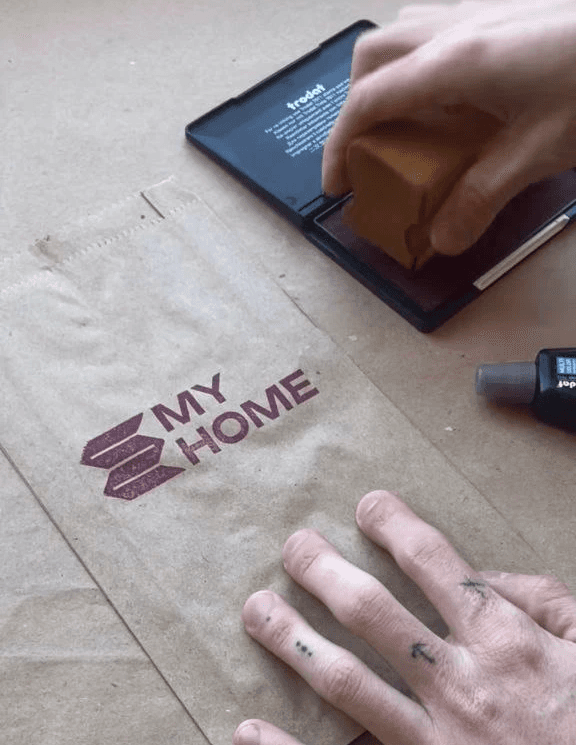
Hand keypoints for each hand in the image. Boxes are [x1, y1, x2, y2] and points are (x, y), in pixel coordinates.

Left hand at [234, 490, 575, 744]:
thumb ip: (542, 601)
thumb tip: (483, 573)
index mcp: (503, 641)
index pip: (434, 563)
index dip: (395, 526)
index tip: (366, 504)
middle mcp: (458, 682)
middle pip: (372, 612)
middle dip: (324, 571)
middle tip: (293, 546)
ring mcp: (434, 740)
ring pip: (345, 681)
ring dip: (294, 640)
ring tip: (256, 609)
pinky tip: (249, 727)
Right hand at [322, 0, 575, 254]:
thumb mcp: (539, 152)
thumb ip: (483, 197)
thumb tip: (443, 238)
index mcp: (454, 63)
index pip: (368, 102)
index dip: (339, 146)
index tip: (337, 185)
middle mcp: (455, 27)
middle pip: (372, 56)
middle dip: (355, 106)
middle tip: (369, 151)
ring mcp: (478, 10)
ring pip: (402, 33)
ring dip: (386, 79)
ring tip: (403, 123)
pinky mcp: (502, 11)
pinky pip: (436, 28)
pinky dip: (420, 64)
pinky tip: (451, 96)